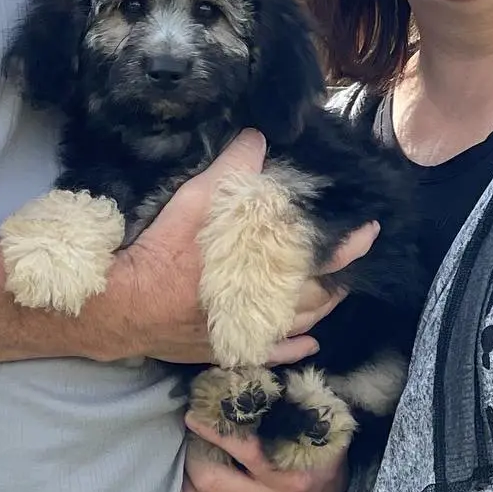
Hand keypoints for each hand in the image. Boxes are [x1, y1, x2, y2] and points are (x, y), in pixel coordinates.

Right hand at [98, 132, 378, 364]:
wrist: (122, 306)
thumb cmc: (162, 251)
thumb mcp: (196, 200)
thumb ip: (231, 170)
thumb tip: (257, 138)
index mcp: (264, 270)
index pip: (322, 258)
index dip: (349, 245)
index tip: (370, 230)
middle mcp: (264, 307)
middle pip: (318, 296)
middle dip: (340, 277)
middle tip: (354, 260)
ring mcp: (248, 333)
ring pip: (300, 324)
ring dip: (321, 308)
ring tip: (335, 293)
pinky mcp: (228, 350)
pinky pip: (273, 353)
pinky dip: (294, 347)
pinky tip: (307, 342)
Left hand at [179, 413, 348, 491]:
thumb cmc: (312, 459)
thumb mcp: (311, 432)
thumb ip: (287, 405)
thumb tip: (250, 375)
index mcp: (288, 477)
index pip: (239, 448)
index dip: (211, 427)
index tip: (194, 413)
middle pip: (206, 475)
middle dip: (192, 451)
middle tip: (188, 436)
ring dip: (185, 479)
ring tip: (189, 460)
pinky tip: (198, 490)